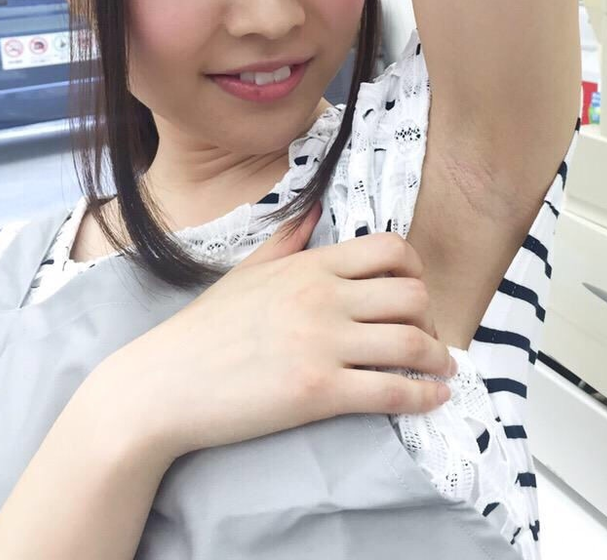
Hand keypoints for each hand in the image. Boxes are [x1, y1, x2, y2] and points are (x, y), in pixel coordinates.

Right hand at [108, 201, 456, 461]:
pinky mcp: (319, 392)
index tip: (417, 291)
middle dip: (430, 317)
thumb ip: (288, 239)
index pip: (389, 249)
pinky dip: (423, 396)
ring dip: (437, 359)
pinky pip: (392, 390)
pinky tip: (432, 398)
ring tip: (442, 370)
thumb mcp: (247, 272)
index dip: (417, 269)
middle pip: (412, 295)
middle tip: (426, 336)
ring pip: (411, 343)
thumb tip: (316, 208)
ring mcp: (323, 344)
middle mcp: (324, 297)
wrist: (163, 384)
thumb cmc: (204, 329)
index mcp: (309, 265)